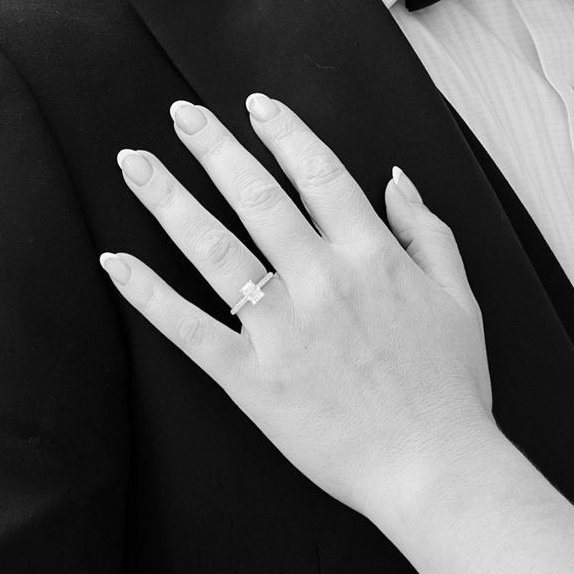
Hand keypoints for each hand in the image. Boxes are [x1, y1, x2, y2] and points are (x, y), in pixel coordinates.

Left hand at [101, 93, 495, 524]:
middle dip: (214, 148)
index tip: (255, 105)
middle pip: (257, 197)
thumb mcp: (459, 298)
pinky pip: (188, 329)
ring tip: (133, 163)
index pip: (318, 174)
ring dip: (169, 200)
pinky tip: (114, 262)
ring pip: (214, 248)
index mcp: (373, 256)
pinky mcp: (251, 379)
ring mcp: (281, 329)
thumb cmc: (451, 388)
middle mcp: (321, 281)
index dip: (284, 133)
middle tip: (180, 112)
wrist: (434, 468)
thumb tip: (396, 178)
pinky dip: (148, 294)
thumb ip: (427, 231)